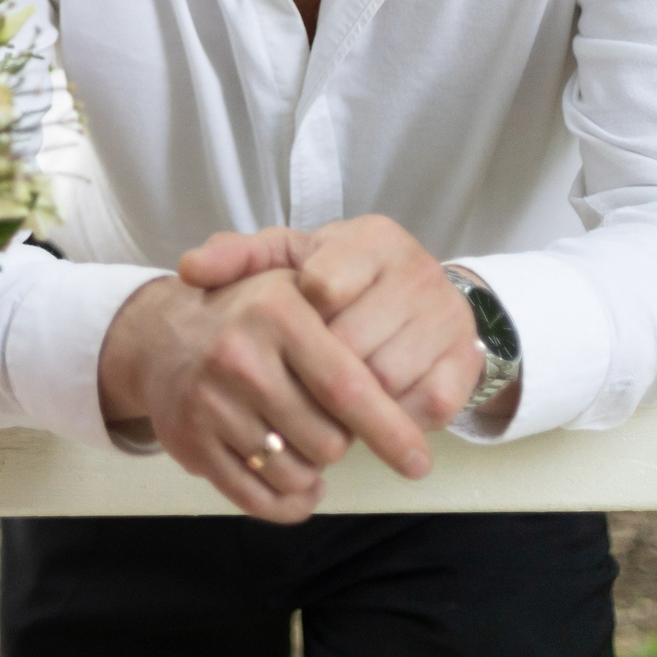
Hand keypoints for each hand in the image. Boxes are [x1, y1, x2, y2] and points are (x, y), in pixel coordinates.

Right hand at [96, 265, 431, 524]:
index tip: (419, 461)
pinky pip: (259, 499)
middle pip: (327, 442)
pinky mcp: (190, 444)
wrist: (158, 336)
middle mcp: (240, 356)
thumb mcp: (294, 293)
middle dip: (342, 443)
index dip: (390, 430)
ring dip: (313, 473)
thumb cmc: (247, 317)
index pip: (348, 388)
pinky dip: (289, 502)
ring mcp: (210, 403)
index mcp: (277, 313)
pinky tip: (298, 485)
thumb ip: (350, 324)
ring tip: (308, 449)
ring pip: (296, 474)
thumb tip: (411, 394)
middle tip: (331, 426)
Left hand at [183, 214, 490, 436]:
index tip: (287, 331)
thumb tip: (190, 269)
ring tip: (326, 398)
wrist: (413, 303)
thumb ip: (240, 258)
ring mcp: (448, 317)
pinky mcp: (466, 361)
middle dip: (317, 371)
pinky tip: (368, 412)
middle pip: (352, 344)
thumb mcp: (290, 261)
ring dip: (349, 402)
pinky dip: (389, 417)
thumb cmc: (336, 281)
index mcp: (373, 238)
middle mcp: (418, 270)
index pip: (322, 285)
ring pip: (385, 379)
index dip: (299, 319)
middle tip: (296, 381)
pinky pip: (423, 406)